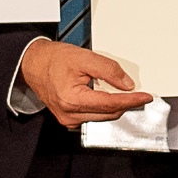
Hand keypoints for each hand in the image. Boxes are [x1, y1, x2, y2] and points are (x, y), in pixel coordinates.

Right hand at [19, 39, 151, 126]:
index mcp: (72, 99)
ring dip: (115, 106)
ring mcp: (68, 119)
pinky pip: (93, 117)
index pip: (110, 104)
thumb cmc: (52, 59)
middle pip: (109, 113)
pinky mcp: (68, 119)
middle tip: (139, 93)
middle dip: (126, 103)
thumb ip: (108, 69)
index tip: (145, 97)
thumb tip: (126, 84)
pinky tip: (107, 98)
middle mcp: (69, 114)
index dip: (131, 100)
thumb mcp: (83, 57)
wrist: (33, 63)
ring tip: (123, 94)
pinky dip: (104, 109)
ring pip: (102, 117)